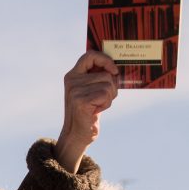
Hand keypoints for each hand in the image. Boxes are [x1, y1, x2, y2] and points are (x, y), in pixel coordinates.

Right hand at [56, 51, 117, 172]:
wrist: (77, 133)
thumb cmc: (89, 110)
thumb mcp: (91, 90)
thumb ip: (98, 76)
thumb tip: (117, 67)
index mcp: (73, 75)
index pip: (89, 56)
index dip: (104, 59)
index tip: (113, 70)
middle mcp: (71, 80)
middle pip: (106, 74)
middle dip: (112, 87)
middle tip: (102, 99)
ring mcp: (75, 91)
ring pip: (108, 85)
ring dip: (109, 97)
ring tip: (98, 105)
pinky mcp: (81, 101)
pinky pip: (105, 95)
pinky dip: (106, 104)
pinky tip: (96, 111)